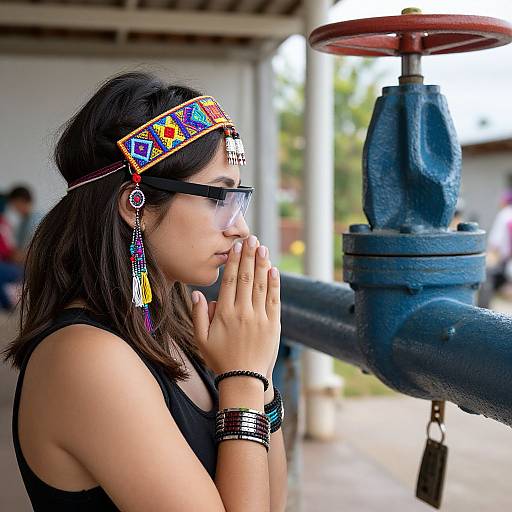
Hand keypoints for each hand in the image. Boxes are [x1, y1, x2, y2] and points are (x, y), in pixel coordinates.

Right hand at [191, 235, 280, 376]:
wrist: (244, 379)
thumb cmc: (219, 358)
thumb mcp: (201, 339)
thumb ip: (198, 315)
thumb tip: (197, 294)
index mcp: (224, 314)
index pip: (230, 281)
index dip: (233, 262)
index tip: (236, 247)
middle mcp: (243, 312)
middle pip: (246, 278)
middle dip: (249, 256)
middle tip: (252, 238)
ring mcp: (260, 318)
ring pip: (260, 285)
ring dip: (262, 265)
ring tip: (263, 247)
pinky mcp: (273, 324)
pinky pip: (274, 300)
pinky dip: (274, 284)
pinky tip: (273, 270)